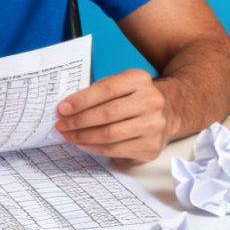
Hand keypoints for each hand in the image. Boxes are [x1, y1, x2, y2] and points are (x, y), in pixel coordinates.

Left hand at [54, 68, 170, 161]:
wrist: (168, 112)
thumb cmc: (134, 98)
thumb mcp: (122, 84)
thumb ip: (98, 92)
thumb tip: (67, 109)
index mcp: (140, 79)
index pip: (106, 89)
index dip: (81, 100)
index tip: (61, 109)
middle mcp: (151, 101)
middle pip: (106, 114)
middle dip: (78, 121)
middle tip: (61, 125)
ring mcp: (153, 126)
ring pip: (109, 135)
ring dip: (83, 137)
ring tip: (69, 136)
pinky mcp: (151, 147)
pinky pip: (116, 150)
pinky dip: (95, 148)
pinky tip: (84, 144)